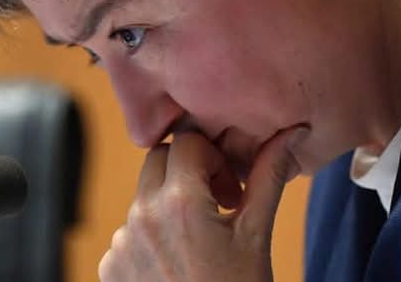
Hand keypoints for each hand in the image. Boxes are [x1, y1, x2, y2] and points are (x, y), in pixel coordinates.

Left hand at [99, 127, 305, 281]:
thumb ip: (267, 176)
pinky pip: (129, 232)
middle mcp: (141, 218)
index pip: (185, 142)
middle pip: (157, 160)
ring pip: (143, 196)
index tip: (229, 187)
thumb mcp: (256, 236)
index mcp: (178, 204)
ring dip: (169, 205)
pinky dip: (152, 237)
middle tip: (217, 204)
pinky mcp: (110, 268)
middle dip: (187, 172)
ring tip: (201, 242)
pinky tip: (179, 263)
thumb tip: (290, 132)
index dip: (212, 157)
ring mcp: (121, 245)